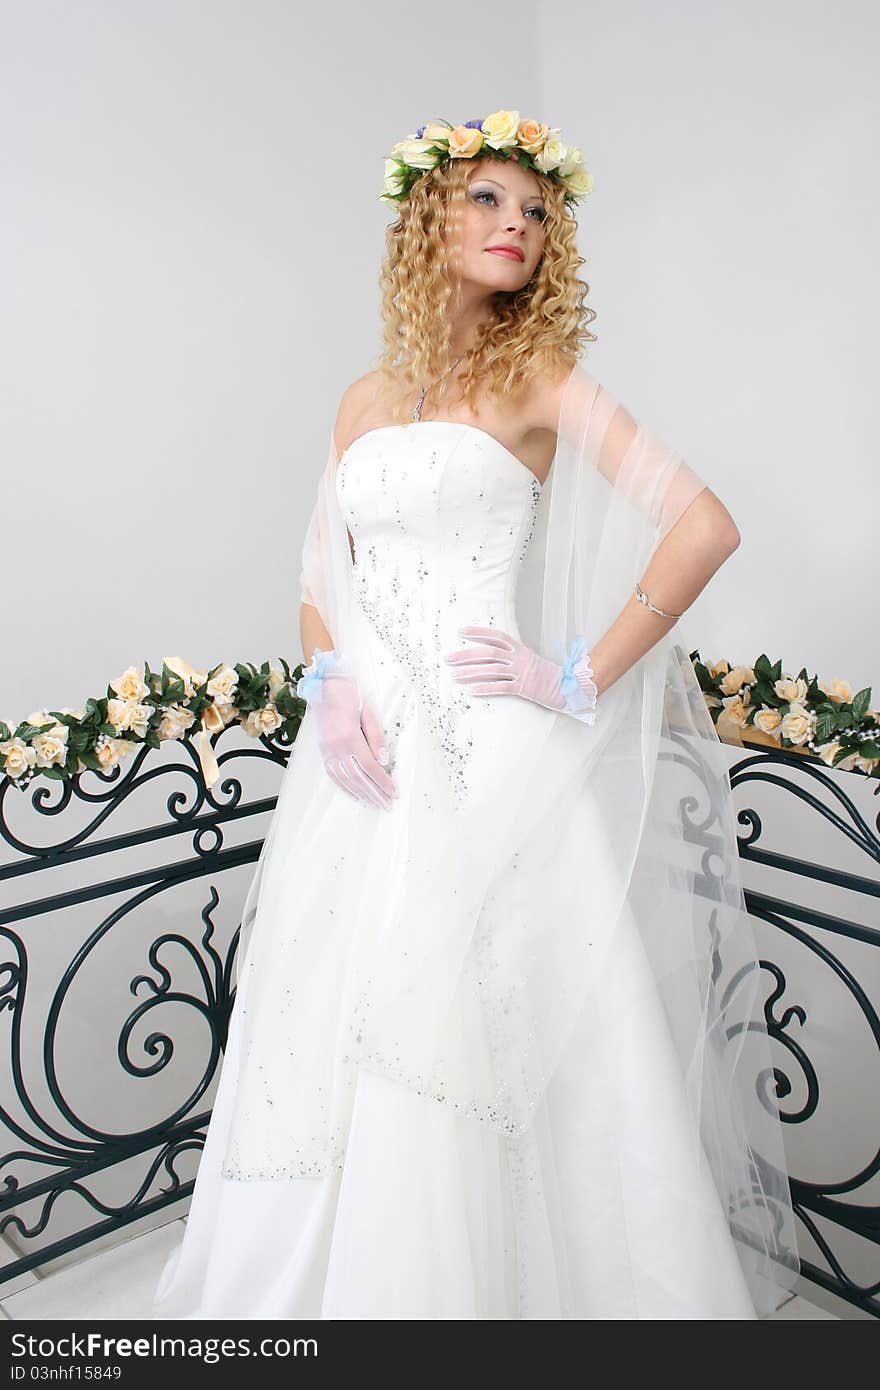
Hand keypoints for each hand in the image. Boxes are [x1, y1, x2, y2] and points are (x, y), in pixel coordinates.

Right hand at [298, 650, 398, 809]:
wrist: (326, 685)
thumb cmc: (351, 694)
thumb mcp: (369, 712)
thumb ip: (376, 737)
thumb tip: (383, 761)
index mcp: (350, 736)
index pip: (370, 766)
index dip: (383, 781)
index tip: (394, 792)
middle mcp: (337, 746)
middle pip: (358, 777)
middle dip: (374, 793)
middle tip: (387, 805)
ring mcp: (327, 749)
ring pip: (345, 778)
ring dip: (361, 793)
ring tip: (374, 803)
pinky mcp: (323, 750)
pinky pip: (332, 774)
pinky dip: (344, 786)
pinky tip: (354, 794)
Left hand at [444, 626, 598, 723]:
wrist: (568, 686)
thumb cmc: (547, 674)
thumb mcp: (530, 659)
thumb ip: (513, 655)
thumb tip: (493, 654)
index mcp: (520, 649)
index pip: (496, 636)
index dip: (479, 632)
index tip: (462, 631)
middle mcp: (519, 658)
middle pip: (488, 653)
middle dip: (466, 655)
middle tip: (448, 658)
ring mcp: (522, 672)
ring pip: (491, 670)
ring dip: (470, 672)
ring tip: (454, 676)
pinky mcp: (524, 688)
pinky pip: (501, 687)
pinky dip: (485, 688)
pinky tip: (471, 691)